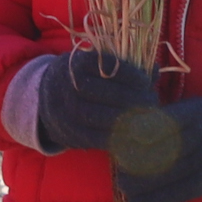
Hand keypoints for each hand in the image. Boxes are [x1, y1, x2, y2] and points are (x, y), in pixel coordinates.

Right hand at [32, 50, 159, 154]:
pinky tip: (133, 134)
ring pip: (97, 116)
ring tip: (146, 120)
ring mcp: (64, 111)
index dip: (129, 74)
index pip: (105, 66)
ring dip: (126, 120)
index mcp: (76, 64)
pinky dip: (115, 138)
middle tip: (152, 102)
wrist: (46, 98)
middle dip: (132, 98)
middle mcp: (67, 86)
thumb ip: (127, 68)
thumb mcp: (97, 66)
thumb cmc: (83, 78)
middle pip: (103, 92)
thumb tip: (155, 71)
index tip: (146, 81)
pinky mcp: (68, 133)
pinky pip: (93, 138)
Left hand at [107, 96, 201, 201]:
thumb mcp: (192, 108)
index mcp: (197, 115)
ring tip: (123, 185)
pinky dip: (154, 201)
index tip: (121, 137)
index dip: (141, 132)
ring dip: (142, 184)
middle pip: (166, 152)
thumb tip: (125, 130)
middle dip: (137, 161)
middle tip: (117, 165)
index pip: (165, 124)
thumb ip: (164, 118)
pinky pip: (177, 196)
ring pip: (170, 177)